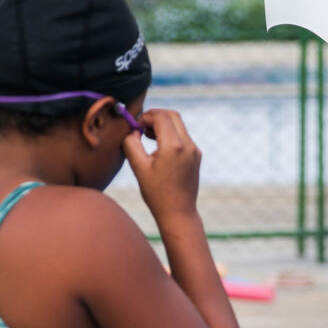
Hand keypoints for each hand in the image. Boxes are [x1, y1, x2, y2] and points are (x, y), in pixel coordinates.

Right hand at [122, 109, 200, 226]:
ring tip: (147, 136)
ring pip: (179, 124)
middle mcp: (187, 145)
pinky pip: (183, 136)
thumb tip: (132, 132)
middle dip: (155, 116)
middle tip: (141, 126)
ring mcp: (194, 150)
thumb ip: (131, 144)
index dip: (145, 117)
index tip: (135, 127)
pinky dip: (170, 133)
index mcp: (173, 146)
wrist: (178, 212)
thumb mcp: (138, 167)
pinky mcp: (196, 155)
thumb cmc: (156, 193)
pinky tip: (158, 146)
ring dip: (163, 124)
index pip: (160, 117)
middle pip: (172, 115)